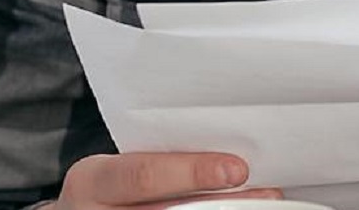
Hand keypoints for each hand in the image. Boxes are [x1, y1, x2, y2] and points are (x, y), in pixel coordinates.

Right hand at [54, 151, 281, 209]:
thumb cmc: (111, 185)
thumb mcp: (119, 165)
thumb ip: (158, 157)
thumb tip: (229, 153)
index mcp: (91, 181)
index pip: (143, 175)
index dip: (192, 172)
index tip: (237, 169)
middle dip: (223, 205)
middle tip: (267, 194)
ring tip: (261, 205)